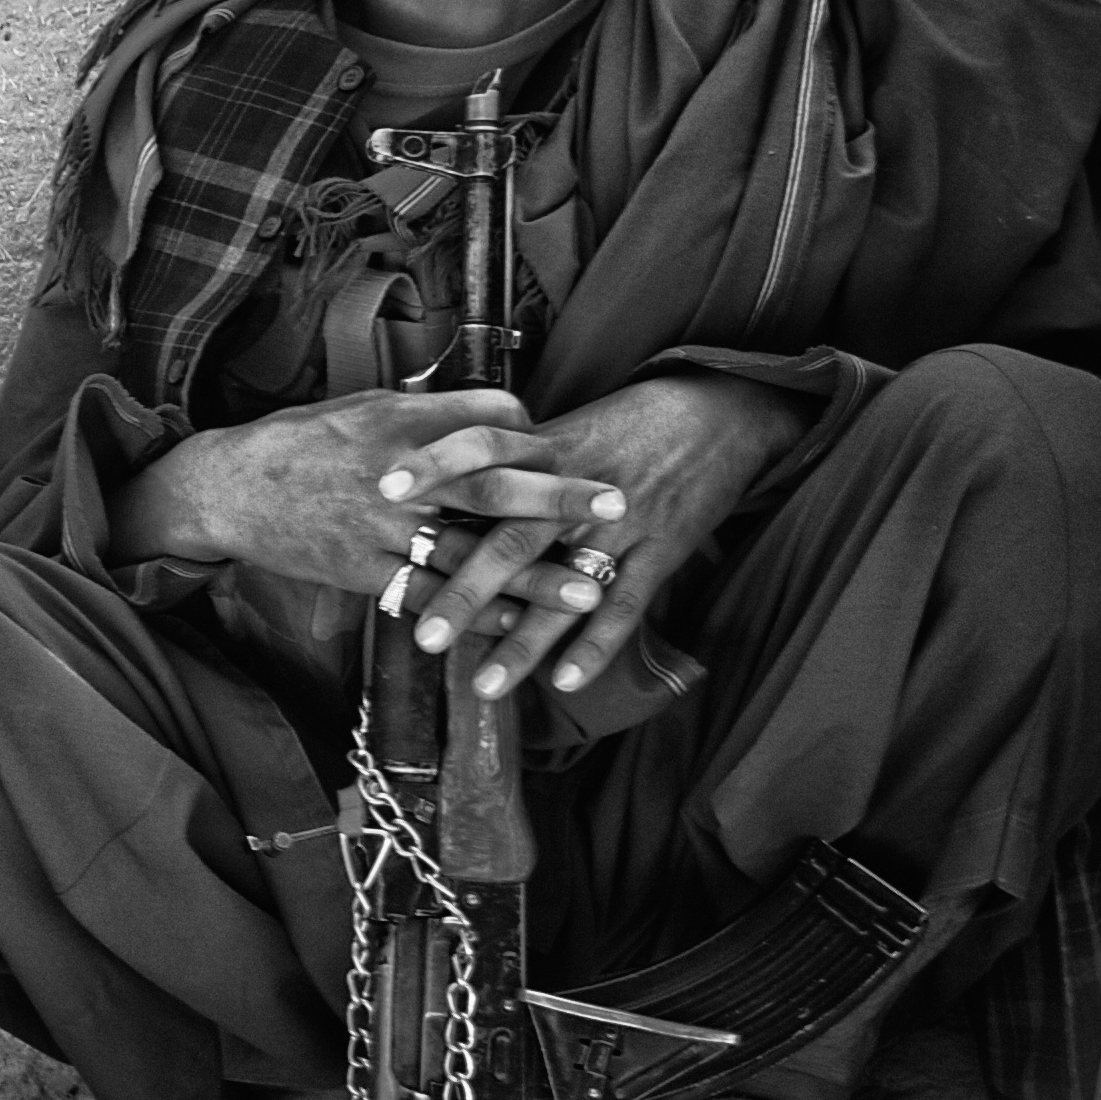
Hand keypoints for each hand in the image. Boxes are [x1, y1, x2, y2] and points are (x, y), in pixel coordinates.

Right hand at [122, 385, 625, 612]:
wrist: (225, 489)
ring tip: (591, 591)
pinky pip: (428, 598)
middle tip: (617, 505)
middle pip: (489, 487)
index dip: (533, 435)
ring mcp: (379, 530)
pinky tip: (516, 629)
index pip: (486, 420)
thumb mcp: (364, 404)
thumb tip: (501, 407)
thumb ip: (433, 409)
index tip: (573, 449)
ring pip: (469, 556)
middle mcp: (397, 478)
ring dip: (533, 578)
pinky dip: (475, 617)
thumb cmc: (300, 441)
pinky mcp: (362, 572)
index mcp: (402, 425)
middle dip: (556, 499)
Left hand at [390, 372, 811, 701]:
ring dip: (524, 639)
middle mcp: (573, 488)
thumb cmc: (622, 426)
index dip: (433, 463)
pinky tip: (565, 682)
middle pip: (512, 539)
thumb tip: (432, 490)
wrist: (717, 412)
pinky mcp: (663, 548)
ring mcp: (620, 521)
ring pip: (564, 585)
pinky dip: (597, 644)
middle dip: (467, 591)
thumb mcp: (559, 431)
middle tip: (423, 638)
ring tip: (483, 686)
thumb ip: (502, 462)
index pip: (479, 448)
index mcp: (544, 449)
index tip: (383, 488)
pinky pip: (627, 603)